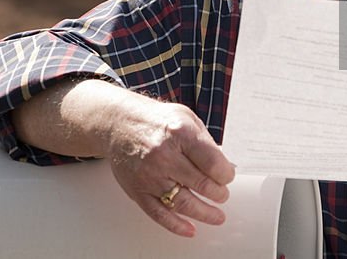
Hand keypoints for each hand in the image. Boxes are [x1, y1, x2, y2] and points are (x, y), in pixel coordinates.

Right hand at [105, 96, 236, 237]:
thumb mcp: (186, 118)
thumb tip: (224, 167)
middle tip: (222, 194)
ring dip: (205, 213)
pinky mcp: (138, 190)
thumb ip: (206, 142)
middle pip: (202, 184)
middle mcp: (164, 155)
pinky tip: (190, 228)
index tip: (227, 176)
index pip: (213, 163)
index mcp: (180, 134)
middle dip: (219, 193)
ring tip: (217, 216)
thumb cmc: (155, 121)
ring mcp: (150, 175)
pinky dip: (176, 225)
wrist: (119, 124)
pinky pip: (159, 213)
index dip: (226, 174)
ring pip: (183, 203)